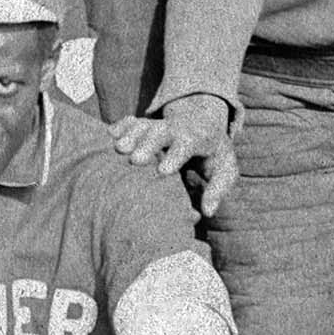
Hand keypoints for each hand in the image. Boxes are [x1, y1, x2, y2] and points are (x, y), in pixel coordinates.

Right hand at [110, 96, 238, 218]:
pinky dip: (120, 127)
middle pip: (162, 131)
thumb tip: (207, 212)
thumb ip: (217, 190)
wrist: (204, 123)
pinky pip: (132, 122)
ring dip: (131, 136)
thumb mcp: (225, 171)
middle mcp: (178, 128)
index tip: (164, 171)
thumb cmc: (214, 155)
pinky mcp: (146, 124)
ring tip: (117, 149)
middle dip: (148, 143)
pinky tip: (108, 135)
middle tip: (134, 160)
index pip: (188, 143)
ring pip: (144, 125)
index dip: (176, 155)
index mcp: (200, 138)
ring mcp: (160, 124)